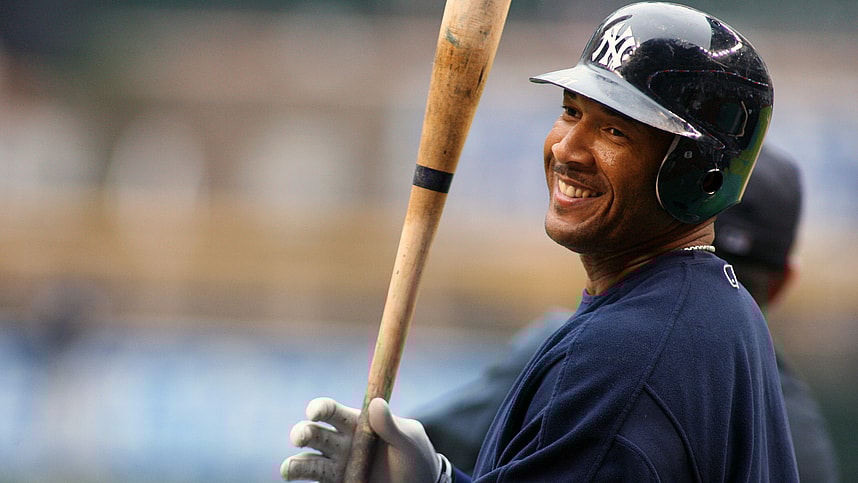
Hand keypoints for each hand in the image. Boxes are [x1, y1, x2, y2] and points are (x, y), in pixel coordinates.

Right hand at [281, 397, 442, 482]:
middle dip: (302, 433)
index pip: (331, 411)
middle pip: (312, 434)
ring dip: (294, 464)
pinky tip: (301, 482)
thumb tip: (376, 403)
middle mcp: (341, 443)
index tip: (314, 412)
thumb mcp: (410, 440)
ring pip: (307, 462)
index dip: (319, 408)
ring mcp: (338, 467)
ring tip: (289, 470)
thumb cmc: (415, 457)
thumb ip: (392, 425)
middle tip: (300, 438)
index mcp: (356, 423)